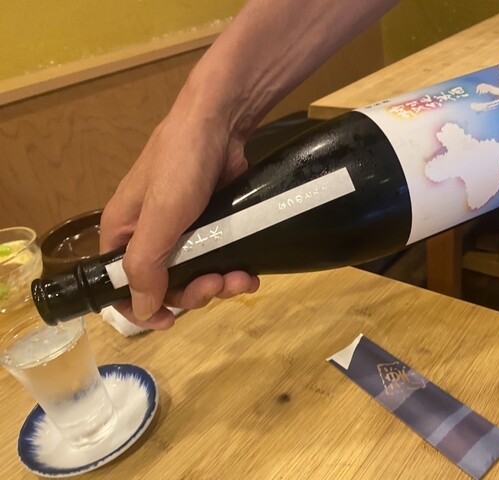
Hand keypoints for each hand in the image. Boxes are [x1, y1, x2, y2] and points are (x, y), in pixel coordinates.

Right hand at [100, 88, 258, 330]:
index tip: (170, 321)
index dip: (142, 308)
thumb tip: (143, 309)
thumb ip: (146, 265)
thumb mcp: (160, 217)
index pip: (121, 284)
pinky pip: (220, 260)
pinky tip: (250, 273)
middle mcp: (150, 236)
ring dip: (219, 285)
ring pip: (197, 276)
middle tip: (216, 286)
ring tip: (242, 279)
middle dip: (193, 293)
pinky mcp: (214, 225)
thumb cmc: (181, 166)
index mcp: (124, 233)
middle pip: (166, 285)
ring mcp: (185, 231)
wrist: (221, 123)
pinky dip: (233, 271)